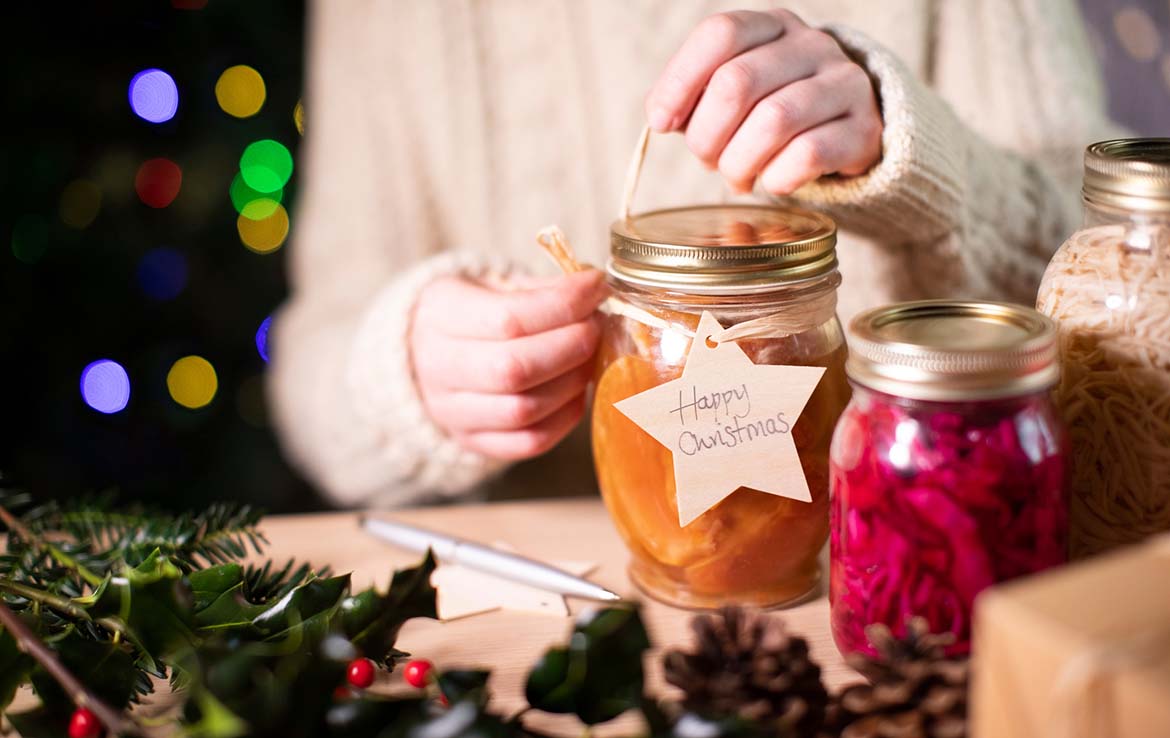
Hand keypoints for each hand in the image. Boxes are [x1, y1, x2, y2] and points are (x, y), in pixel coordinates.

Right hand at [410, 270, 606, 460]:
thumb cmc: (471, 313)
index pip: (509, 318)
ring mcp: (452, 412)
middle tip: (595, 327)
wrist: (423, 354)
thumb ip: (541, 289)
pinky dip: (564, 419)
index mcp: (440, 315)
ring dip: (572, 382)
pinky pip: (528, 442)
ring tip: (588, 357)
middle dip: (571, 346)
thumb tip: (594, 291)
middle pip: (515, 368)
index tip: (596, 287)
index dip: (563, 304)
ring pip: (523, 410)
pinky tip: (576, 392)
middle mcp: (438, 368)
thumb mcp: (493, 285)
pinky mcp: (473, 441)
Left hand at [646, 9, 881, 194]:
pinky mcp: (864, 128)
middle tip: (706, 159)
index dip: (680, 80)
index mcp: (771, 26)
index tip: (661, 121)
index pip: (720, 34)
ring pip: (773, 120)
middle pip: (737, 82)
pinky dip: (776, 177)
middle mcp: (811, 44)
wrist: (848, 132)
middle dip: (707, 134)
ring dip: (738, 162)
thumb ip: (695, 96)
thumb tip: (661, 115)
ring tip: (737, 176)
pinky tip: (772, 180)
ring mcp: (843, 83)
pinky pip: (807, 154)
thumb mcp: (734, 94)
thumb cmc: (773, 111)